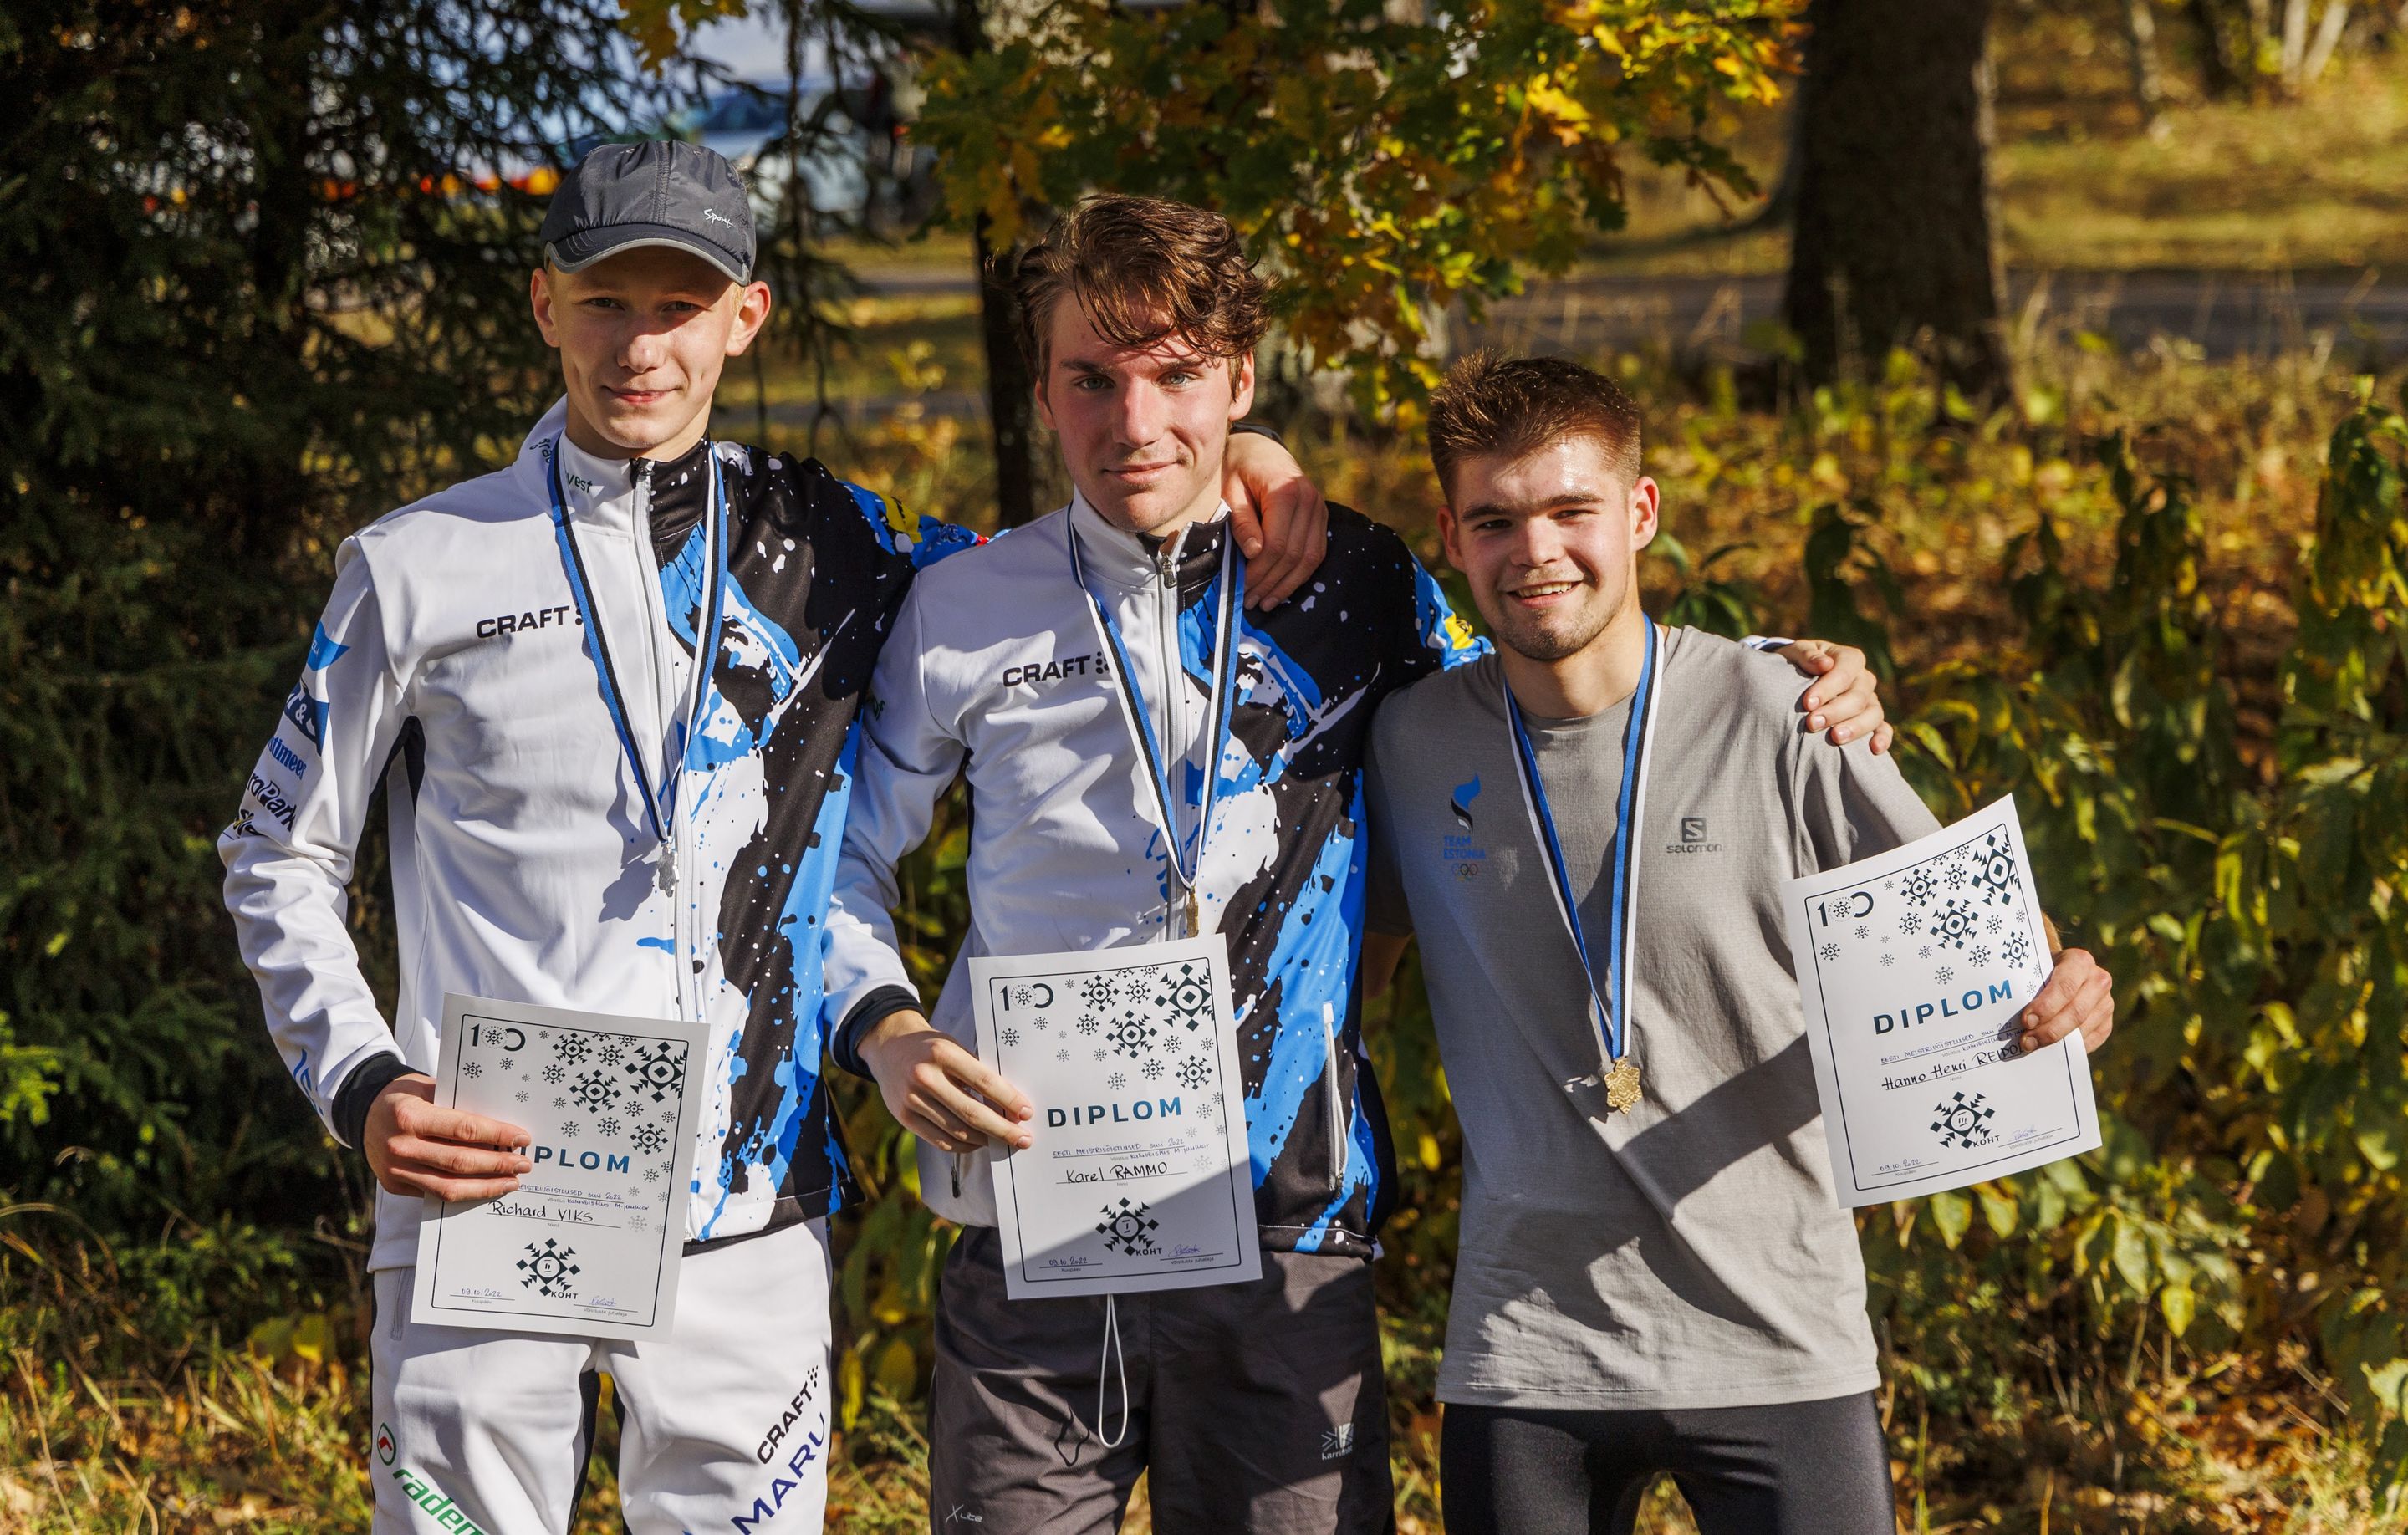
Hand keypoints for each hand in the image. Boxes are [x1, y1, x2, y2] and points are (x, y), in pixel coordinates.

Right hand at [363, 1074, 531, 1200]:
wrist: (362, 1113)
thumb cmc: (403, 1096)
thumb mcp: (427, 1088)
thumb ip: (457, 1104)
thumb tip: (500, 1123)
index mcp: (410, 1116)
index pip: (463, 1130)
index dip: (496, 1136)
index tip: (521, 1138)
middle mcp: (402, 1147)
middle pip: (460, 1162)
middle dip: (498, 1165)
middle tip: (524, 1164)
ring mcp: (396, 1170)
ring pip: (449, 1186)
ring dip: (486, 1186)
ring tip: (511, 1182)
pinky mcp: (395, 1185)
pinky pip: (435, 1194)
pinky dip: (464, 1192)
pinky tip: (485, 1188)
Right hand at [861, 1011, 1035, 1153]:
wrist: (889, 1047)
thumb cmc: (931, 1047)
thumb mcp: (954, 1047)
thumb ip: (976, 1071)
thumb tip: (1010, 1104)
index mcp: (943, 1053)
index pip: (984, 1081)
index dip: (1008, 1100)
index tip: (1027, 1112)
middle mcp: (925, 1077)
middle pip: (972, 1113)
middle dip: (1002, 1129)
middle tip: (1024, 1139)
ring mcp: (911, 1100)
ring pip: (957, 1131)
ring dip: (985, 1140)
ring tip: (1002, 1141)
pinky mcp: (904, 1118)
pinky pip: (940, 1140)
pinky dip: (963, 1146)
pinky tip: (978, 1142)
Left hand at [1222, 429, 1327, 609]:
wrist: (1260, 449)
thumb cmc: (1239, 469)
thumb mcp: (1231, 490)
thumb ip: (1242, 521)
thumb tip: (1254, 553)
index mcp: (1286, 490)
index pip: (1277, 543)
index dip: (1259, 570)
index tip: (1240, 586)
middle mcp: (1309, 500)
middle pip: (1293, 554)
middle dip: (1270, 582)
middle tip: (1248, 601)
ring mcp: (1319, 509)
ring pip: (1309, 558)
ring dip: (1286, 585)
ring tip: (1264, 602)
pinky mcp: (1321, 518)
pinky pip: (1315, 553)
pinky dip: (1299, 574)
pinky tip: (1281, 589)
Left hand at [1775, 640, 1894, 753]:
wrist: (1796, 678)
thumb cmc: (1796, 663)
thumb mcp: (1796, 653)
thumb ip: (1808, 656)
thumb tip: (1825, 664)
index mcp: (1849, 659)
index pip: (1845, 671)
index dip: (1828, 688)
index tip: (1808, 704)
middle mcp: (1863, 679)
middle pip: (1858, 696)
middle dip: (1835, 711)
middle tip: (1812, 724)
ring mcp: (1869, 700)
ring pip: (1873, 714)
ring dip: (1855, 727)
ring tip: (1835, 738)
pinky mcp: (1871, 719)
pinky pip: (1883, 728)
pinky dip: (1882, 738)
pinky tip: (1874, 750)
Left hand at [2015, 947, 2113, 1055]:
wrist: (2060, 973)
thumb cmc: (2041, 971)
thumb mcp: (2036, 969)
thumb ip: (2028, 985)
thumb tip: (2004, 1008)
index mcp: (2079, 961)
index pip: (2065, 986)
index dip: (2046, 1006)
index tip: (2026, 1020)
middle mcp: (2098, 979)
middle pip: (2076, 1011)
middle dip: (2049, 1029)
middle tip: (2026, 1041)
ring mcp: (2106, 1002)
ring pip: (2083, 1028)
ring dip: (2058, 1041)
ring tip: (2033, 1045)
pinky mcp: (2107, 1021)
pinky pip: (2092, 1040)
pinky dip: (2072, 1048)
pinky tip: (2052, 1050)